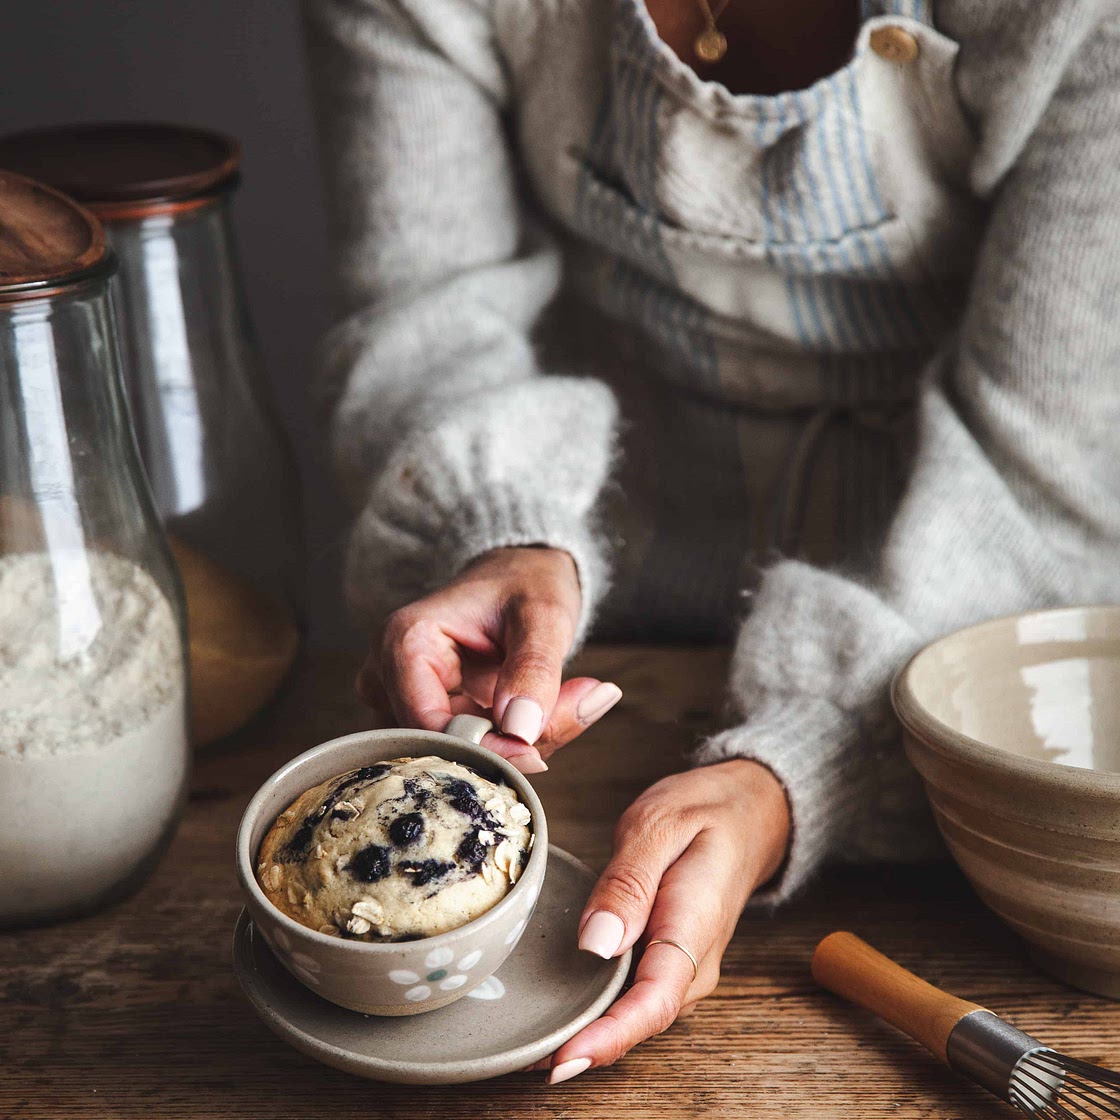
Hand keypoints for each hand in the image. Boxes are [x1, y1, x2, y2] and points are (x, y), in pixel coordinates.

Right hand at [357, 546, 622, 772]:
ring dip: (513, 746)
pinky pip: (467, 751)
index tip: (538, 754)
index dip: (482, 749)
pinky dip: (512, 742)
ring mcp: (402, 701)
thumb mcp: (543, 615)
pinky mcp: (425, 717)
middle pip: (439, 746)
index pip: (429, 725)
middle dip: (505, 746)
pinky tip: (542, 713)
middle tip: (568, 714)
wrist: (521, 579)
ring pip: (456, 756)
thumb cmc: (526, 585)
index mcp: (403, 641)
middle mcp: (388, 676)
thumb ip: (535, 669)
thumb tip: (521, 731)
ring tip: (562, 705)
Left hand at [543, 759, 790, 1083]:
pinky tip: (562, 1013)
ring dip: (589, 1032)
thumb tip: (596, 944)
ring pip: (634, 1013)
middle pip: (638, 1019)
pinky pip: (635, 994)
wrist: (748, 811)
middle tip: (524, 1059)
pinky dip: (600, 1009)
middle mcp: (695, 961)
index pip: (653, 1001)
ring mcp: (685, 965)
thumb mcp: (661, 825)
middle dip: (585, 1045)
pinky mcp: (669, 960)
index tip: (563, 1060)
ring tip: (531, 1045)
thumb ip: (628, 883)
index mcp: (694, 926)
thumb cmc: (705, 812)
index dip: (607, 1037)